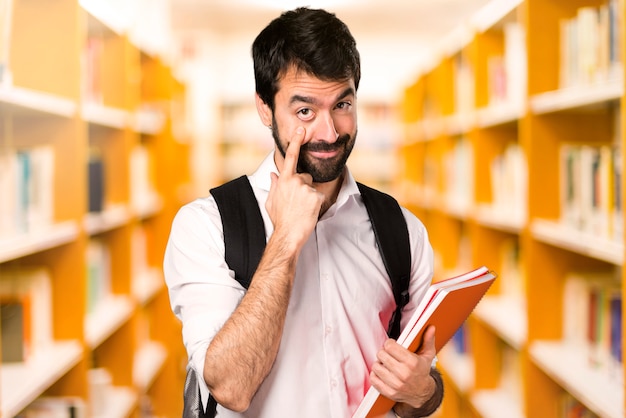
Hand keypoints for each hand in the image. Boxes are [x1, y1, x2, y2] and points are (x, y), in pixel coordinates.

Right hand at [266, 127, 323, 251]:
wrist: (288, 234)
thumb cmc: (280, 220)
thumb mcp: (271, 201)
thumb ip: (273, 186)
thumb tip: (273, 175)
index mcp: (283, 180)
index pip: (290, 157)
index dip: (295, 142)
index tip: (301, 130)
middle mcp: (294, 181)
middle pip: (305, 176)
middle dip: (304, 186)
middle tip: (297, 202)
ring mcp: (305, 188)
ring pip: (312, 187)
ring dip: (309, 196)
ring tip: (301, 209)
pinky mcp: (315, 196)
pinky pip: (318, 196)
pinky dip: (315, 204)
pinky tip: (308, 212)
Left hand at [369, 326, 436, 408]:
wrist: (422, 393)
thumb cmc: (422, 372)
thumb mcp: (427, 355)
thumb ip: (428, 340)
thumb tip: (431, 328)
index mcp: (412, 363)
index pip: (390, 347)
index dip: (389, 344)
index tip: (391, 345)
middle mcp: (403, 374)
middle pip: (381, 355)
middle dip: (384, 352)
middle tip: (388, 354)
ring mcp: (396, 384)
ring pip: (376, 366)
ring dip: (379, 363)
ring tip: (386, 363)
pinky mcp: (389, 392)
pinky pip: (374, 379)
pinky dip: (375, 374)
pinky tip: (382, 372)